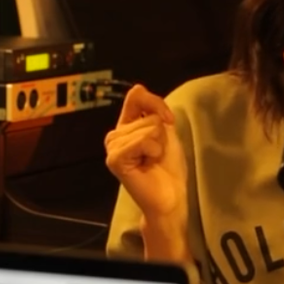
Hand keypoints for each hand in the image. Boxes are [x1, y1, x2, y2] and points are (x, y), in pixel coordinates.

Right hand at [104, 85, 187, 224]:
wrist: (170, 195)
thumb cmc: (169, 166)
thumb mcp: (165, 130)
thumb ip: (153, 109)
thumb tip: (138, 88)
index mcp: (126, 125)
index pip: (136, 95)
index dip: (157, 104)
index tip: (169, 122)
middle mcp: (115, 134)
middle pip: (149, 116)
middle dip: (161, 135)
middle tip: (156, 154)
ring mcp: (113, 147)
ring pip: (148, 128)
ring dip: (158, 145)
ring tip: (152, 160)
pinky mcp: (115, 159)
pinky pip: (142, 141)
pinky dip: (153, 151)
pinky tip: (147, 164)